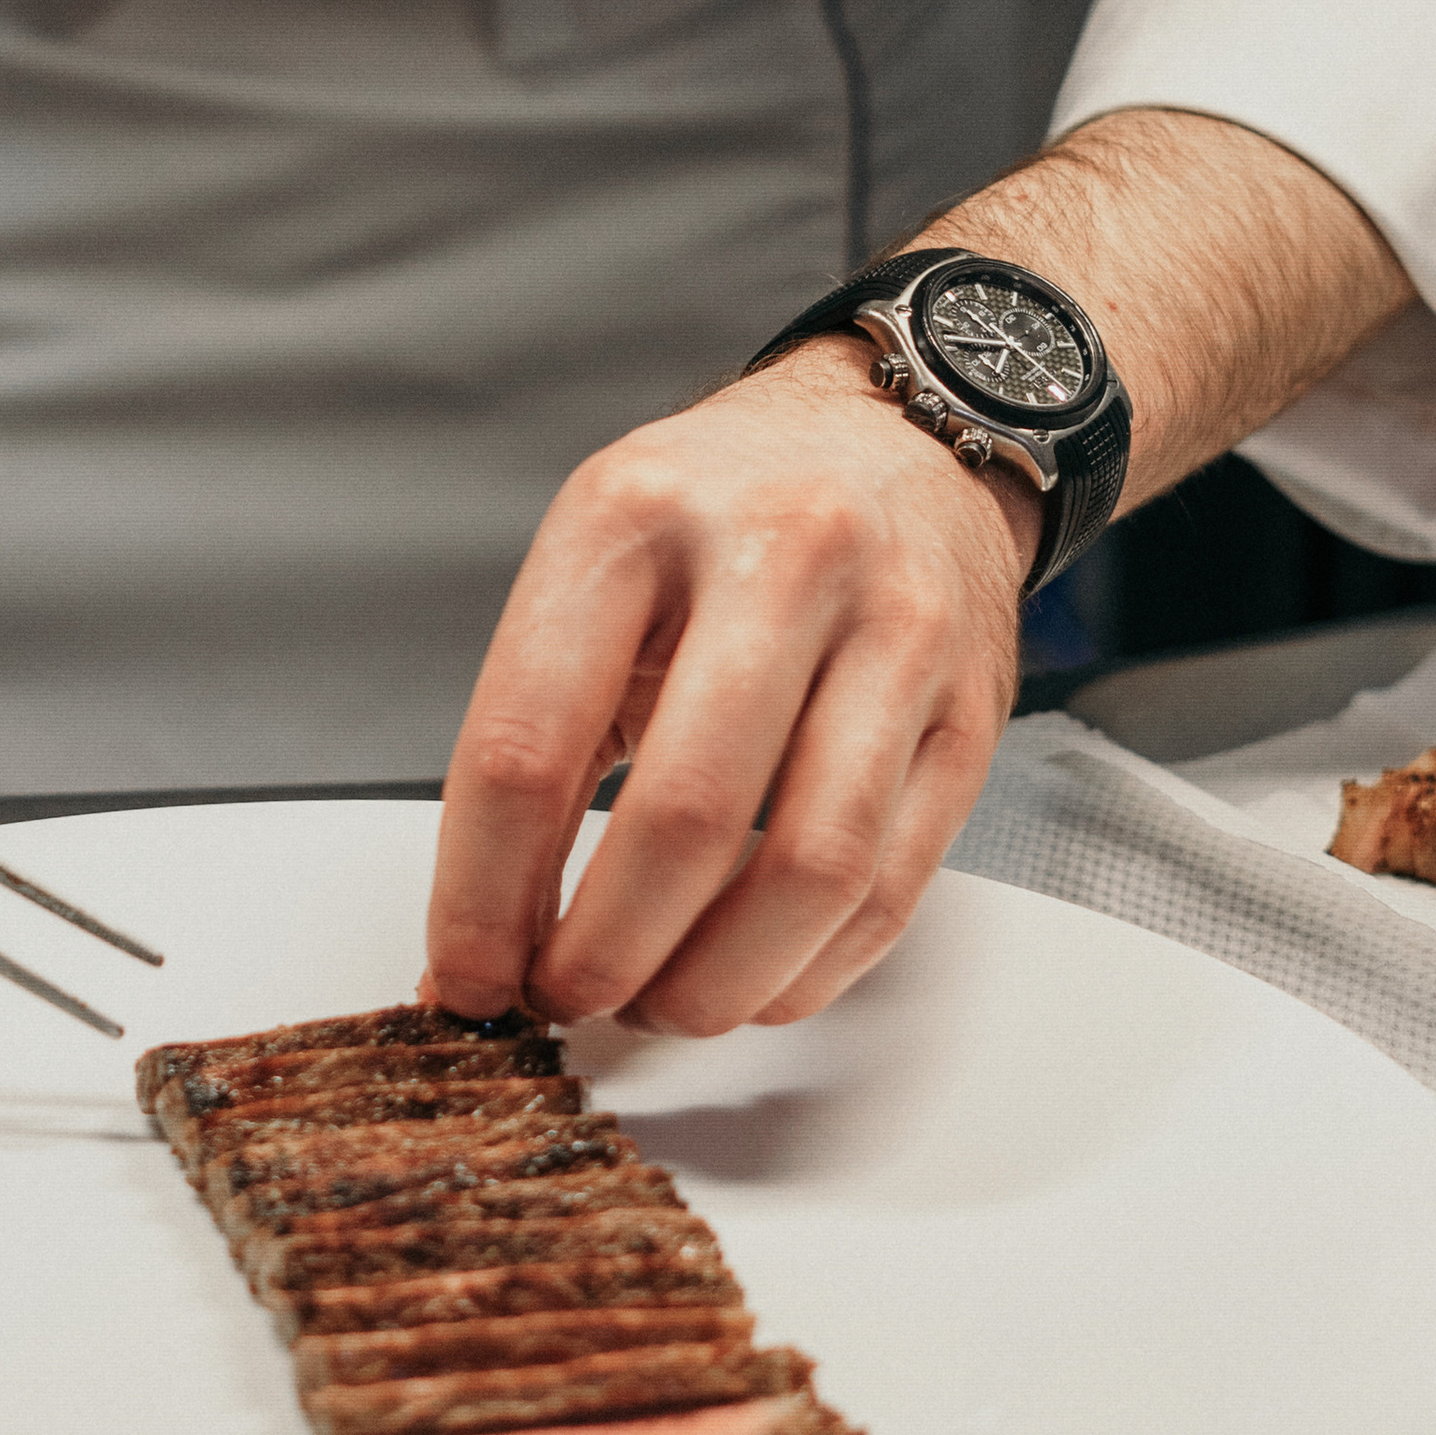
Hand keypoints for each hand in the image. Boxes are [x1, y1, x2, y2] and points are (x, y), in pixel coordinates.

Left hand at [421, 108, 1417, 1041]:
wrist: (910, 431)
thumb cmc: (726, 509)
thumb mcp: (600, 555)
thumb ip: (537, 730)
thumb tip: (478, 939)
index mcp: (634, 517)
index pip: (529, 746)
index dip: (483, 898)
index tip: (462, 975)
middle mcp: (777, 558)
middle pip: (680, 821)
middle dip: (604, 955)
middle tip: (566, 1000)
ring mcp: (894, 631)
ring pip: (808, 871)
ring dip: (716, 982)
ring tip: (661, 1003)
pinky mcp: (973, 708)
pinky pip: (891, 884)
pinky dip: (810, 967)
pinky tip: (755, 976)